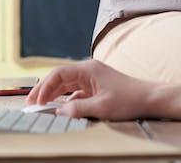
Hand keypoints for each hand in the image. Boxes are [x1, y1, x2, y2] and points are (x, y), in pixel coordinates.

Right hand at [26, 60, 155, 120]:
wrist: (150, 98)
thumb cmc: (129, 99)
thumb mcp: (102, 107)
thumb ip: (78, 109)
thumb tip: (59, 112)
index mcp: (87, 69)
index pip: (58, 74)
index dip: (44, 87)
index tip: (36, 101)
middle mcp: (87, 71)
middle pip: (59, 78)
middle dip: (45, 91)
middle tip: (31, 104)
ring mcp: (92, 79)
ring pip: (66, 85)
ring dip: (54, 95)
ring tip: (41, 106)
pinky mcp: (96, 88)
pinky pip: (75, 92)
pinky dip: (66, 99)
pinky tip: (60, 108)